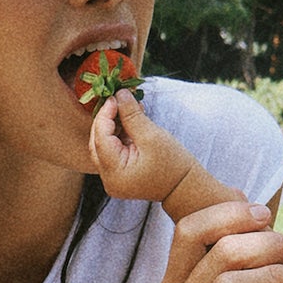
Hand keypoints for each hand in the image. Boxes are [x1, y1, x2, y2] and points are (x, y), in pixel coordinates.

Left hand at [90, 89, 197, 205]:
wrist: (185, 188)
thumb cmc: (173, 164)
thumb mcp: (151, 136)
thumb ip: (132, 115)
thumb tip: (119, 94)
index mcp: (115, 173)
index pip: (100, 138)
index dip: (104, 115)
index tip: (114, 97)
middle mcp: (108, 180)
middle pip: (97, 143)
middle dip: (106, 120)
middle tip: (118, 101)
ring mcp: (112, 179)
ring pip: (103, 146)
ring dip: (112, 126)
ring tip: (127, 109)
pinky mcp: (119, 175)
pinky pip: (112, 152)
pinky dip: (118, 136)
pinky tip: (129, 122)